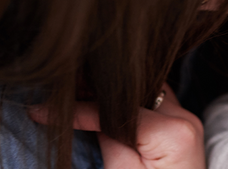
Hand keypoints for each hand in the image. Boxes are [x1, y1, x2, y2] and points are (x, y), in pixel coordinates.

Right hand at [29, 85, 204, 168]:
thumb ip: (108, 138)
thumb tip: (88, 110)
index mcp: (172, 133)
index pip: (115, 111)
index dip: (77, 109)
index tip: (42, 110)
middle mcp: (184, 118)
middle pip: (133, 90)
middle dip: (95, 90)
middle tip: (60, 94)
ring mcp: (185, 119)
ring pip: (144, 89)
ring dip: (114, 93)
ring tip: (77, 94)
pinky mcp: (181, 125)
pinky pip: (153, 102)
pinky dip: (130, 101)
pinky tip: (105, 103)